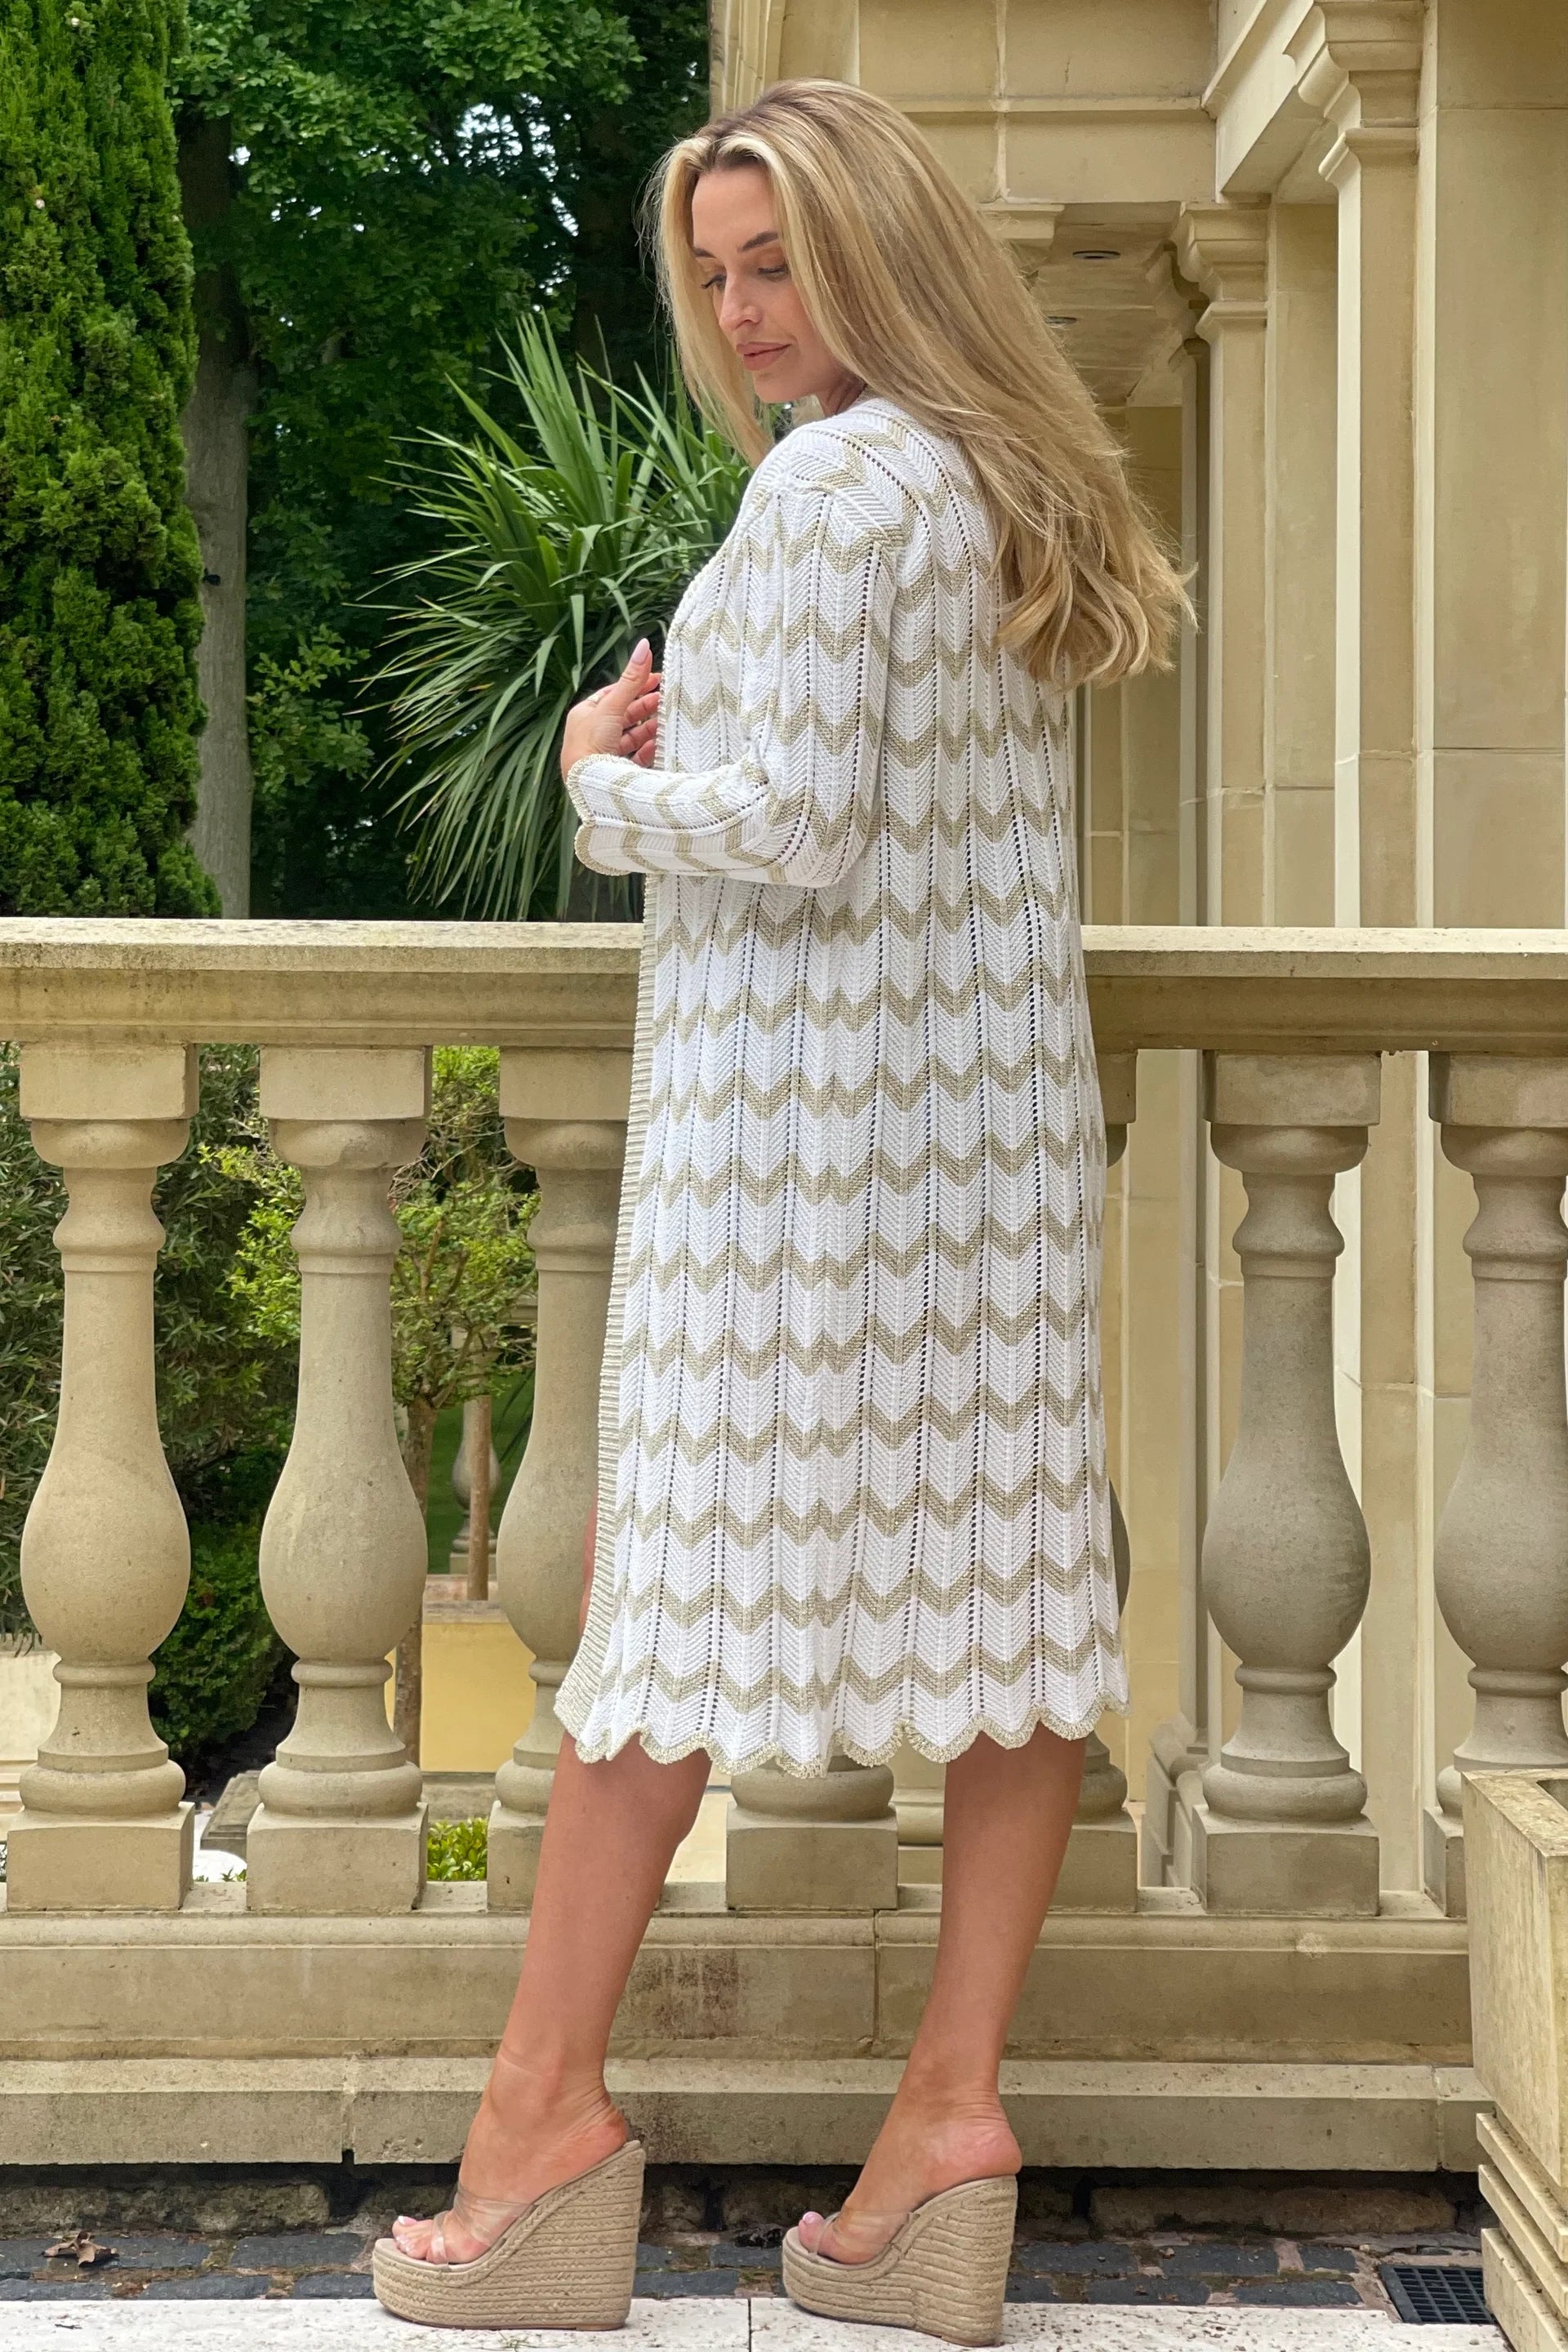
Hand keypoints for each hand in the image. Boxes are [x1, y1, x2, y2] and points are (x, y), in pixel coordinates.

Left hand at [560, 638, 662, 779]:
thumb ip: (631, 679)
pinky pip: (633, 757)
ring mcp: (602, 753)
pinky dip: (647, 750)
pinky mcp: (613, 772)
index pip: (614, 694)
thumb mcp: (612, 706)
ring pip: (630, 737)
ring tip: (666, 722)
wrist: (587, 784)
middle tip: (666, 699)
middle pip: (624, 716)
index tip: (658, 680)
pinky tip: (658, 745)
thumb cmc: (590, 743)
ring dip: (648, 729)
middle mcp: (591, 733)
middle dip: (645, 707)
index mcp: (585, 714)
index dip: (636, 685)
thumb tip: (644, 646)